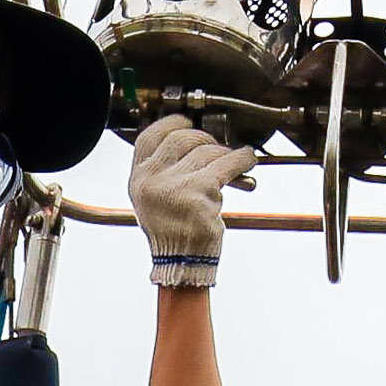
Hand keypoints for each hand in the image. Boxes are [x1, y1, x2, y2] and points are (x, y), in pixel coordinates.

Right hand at [128, 115, 256, 290]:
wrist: (182, 262)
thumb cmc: (175, 230)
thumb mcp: (155, 197)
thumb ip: (165, 169)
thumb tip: (195, 140)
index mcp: (138, 178)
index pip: (150, 136)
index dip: (172, 125)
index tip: (188, 123)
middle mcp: (151, 179)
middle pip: (181, 138)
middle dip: (204, 139)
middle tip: (216, 148)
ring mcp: (174, 185)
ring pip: (207, 150)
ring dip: (225, 153)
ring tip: (234, 161)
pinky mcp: (199, 192)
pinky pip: (226, 164)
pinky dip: (242, 159)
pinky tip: (247, 160)